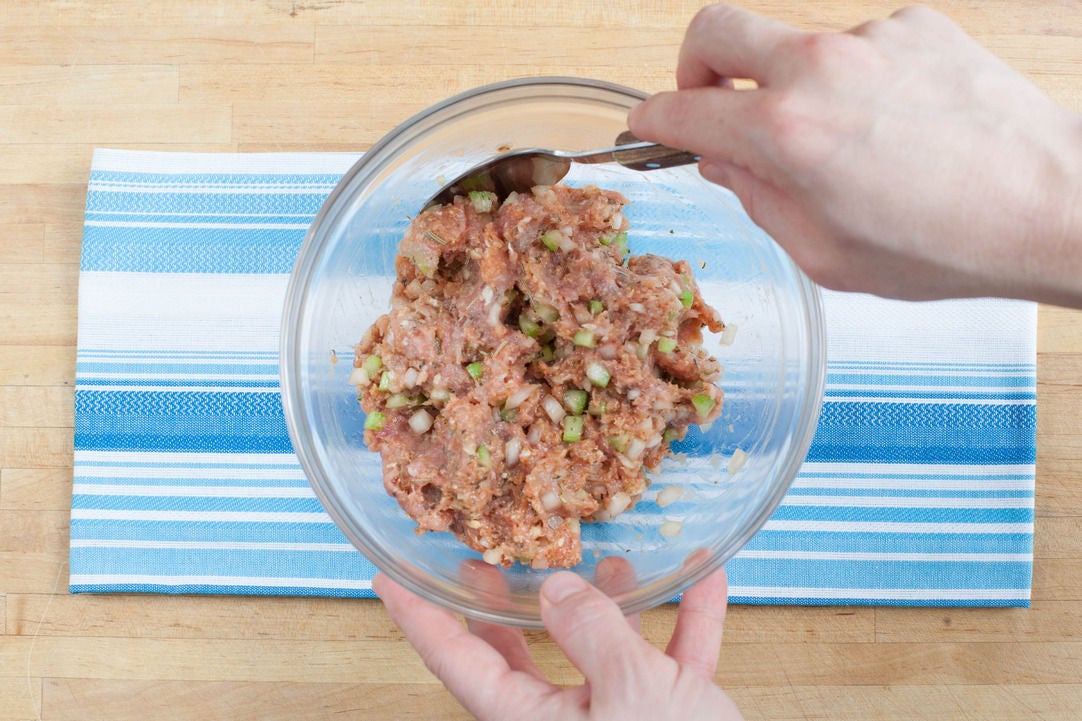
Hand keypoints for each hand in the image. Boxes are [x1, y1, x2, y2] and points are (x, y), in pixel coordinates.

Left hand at [373, 566, 744, 720]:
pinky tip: (706, 576)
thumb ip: (592, 633)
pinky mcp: (672, 717)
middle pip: (519, 655)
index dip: (419, 617)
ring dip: (615, 602)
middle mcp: (566, 719)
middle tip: (486, 559)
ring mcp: (619, 718)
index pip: (458, 661)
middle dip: (507, 605)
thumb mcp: (634, 692)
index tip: (386, 576)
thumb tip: (557, 588)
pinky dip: (689, 621)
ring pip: (601, 650)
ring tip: (618, 559)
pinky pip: (673, 660)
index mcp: (531, 719)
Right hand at [629, 4, 1081, 307]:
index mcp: (786, 132)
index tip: (646, 126)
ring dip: (793, 89)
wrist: (1050, 205)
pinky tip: (892, 128)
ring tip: (846, 147)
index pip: (684, 109)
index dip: (652, 120)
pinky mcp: (915, 26)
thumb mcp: (825, 254)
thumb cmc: (944, 244)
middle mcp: (820, 68)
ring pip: (794, 48)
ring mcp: (870, 38)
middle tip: (708, 103)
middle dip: (693, 65)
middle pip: (714, 29)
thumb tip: (723, 162)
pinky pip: (857, 49)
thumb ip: (757, 200)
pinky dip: (855, 84)